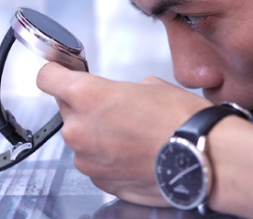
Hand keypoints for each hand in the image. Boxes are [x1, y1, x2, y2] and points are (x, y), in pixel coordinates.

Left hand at [36, 62, 210, 205]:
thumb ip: (117, 90)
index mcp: (87, 96)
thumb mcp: (148, 85)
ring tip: (129, 134)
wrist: (205, 159)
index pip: (47, 77)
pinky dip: (106, 156)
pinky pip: (93, 161)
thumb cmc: (182, 120)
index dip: (55, 72)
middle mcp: (79, 128)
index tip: (60, 72)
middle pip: (66, 108)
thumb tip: (115, 96)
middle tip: (112, 107)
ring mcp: (86, 159)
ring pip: (80, 137)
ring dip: (95, 133)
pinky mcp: (100, 181)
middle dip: (83, 105)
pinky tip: (132, 152)